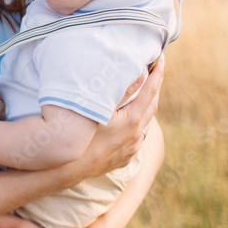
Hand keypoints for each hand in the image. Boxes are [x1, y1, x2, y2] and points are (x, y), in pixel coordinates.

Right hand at [74, 58, 162, 182]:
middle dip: (155, 87)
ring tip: (142, 93)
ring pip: (145, 123)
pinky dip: (137, 123)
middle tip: (155, 71)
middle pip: (152, 106)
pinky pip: (136, 137)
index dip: (157, 74)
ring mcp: (130, 148)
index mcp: (131, 120)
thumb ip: (120, 91)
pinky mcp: (123, 158)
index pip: (150, 91)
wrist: (66, 168)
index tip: (161, 59)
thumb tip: (140, 74)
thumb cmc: (78, 134)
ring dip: (146, 106)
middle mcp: (136, 135)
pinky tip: (130, 121)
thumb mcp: (97, 108)